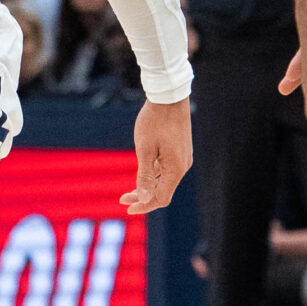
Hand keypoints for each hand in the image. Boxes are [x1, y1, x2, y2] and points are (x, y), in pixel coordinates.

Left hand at [120, 98, 191, 214]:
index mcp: (175, 169)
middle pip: (163, 191)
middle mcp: (182, 166)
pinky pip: (167, 169)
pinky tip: (143, 171)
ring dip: (148, 186)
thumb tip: (145, 199)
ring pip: (165, 180)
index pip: (160, 198)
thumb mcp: (145, 150)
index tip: (127, 208)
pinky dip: (155, 175)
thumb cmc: (154, 122)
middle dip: (143, 197)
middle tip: (123, 199)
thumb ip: (145, 176)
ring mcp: (183, 158)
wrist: (168, 97)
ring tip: (130, 189)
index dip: (144, 206)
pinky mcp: (180, 150)